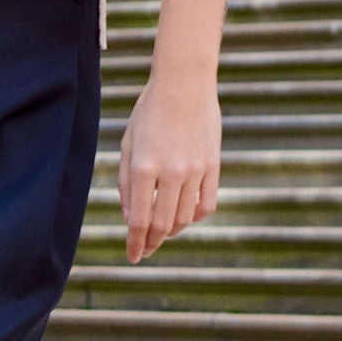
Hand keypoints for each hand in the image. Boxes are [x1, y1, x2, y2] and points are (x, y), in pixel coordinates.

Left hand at [117, 75, 219, 262]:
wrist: (184, 84)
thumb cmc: (149, 112)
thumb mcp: (129, 144)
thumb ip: (127, 184)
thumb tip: (131, 220)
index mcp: (144, 167)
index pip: (139, 220)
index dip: (135, 244)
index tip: (132, 257)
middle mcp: (171, 172)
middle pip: (163, 225)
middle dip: (152, 243)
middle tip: (145, 251)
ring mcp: (195, 170)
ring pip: (185, 218)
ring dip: (172, 230)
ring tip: (162, 231)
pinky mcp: (213, 166)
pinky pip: (207, 204)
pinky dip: (195, 216)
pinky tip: (184, 215)